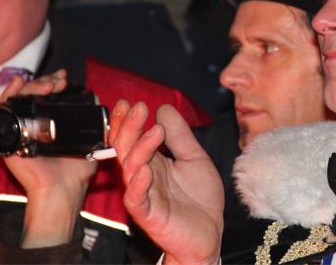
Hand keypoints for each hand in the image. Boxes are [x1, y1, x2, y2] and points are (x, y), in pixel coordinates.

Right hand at [0, 70, 97, 247]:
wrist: (64, 189)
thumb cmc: (78, 169)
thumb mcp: (90, 138)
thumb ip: (94, 120)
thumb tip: (97, 97)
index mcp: (50, 123)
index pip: (47, 95)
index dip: (54, 82)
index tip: (66, 78)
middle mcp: (32, 124)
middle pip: (33, 93)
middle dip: (46, 81)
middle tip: (59, 81)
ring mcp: (18, 130)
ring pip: (18, 98)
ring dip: (33, 86)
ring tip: (49, 85)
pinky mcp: (7, 138)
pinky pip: (1, 111)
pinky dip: (8, 94)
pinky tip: (20, 83)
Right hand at [111, 100, 223, 264]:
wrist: (209, 233)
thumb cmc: (199, 199)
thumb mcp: (194, 158)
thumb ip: (180, 135)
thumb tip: (164, 108)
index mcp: (152, 162)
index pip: (132, 138)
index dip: (128, 120)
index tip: (131, 102)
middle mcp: (144, 176)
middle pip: (126, 149)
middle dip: (129, 127)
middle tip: (138, 107)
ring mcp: (145, 195)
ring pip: (131, 170)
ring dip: (139, 149)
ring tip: (154, 131)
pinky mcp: (150, 215)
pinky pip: (138, 199)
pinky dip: (140, 184)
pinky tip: (146, 170)